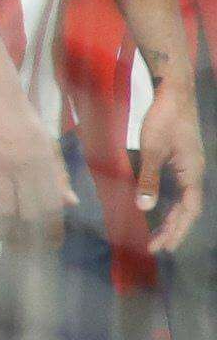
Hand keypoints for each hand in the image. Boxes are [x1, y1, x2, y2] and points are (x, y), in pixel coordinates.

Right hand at [0, 90, 73, 245]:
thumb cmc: (26, 122)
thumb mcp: (50, 146)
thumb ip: (60, 176)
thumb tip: (71, 203)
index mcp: (45, 165)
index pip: (52, 204)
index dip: (53, 228)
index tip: (54, 244)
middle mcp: (24, 170)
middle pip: (29, 212)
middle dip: (33, 236)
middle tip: (33, 253)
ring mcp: (0, 170)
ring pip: (6, 210)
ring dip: (9, 233)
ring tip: (11, 246)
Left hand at [136, 74, 204, 253]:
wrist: (173, 91)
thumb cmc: (164, 118)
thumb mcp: (152, 149)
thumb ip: (149, 178)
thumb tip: (144, 208)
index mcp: (192, 173)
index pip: (189, 211)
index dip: (176, 230)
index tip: (163, 247)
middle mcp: (194, 172)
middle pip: (187, 209)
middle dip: (173, 229)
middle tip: (155, 248)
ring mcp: (188, 165)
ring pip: (182, 199)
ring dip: (170, 218)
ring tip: (156, 236)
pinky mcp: (179, 159)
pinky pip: (176, 188)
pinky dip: (168, 202)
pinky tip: (156, 209)